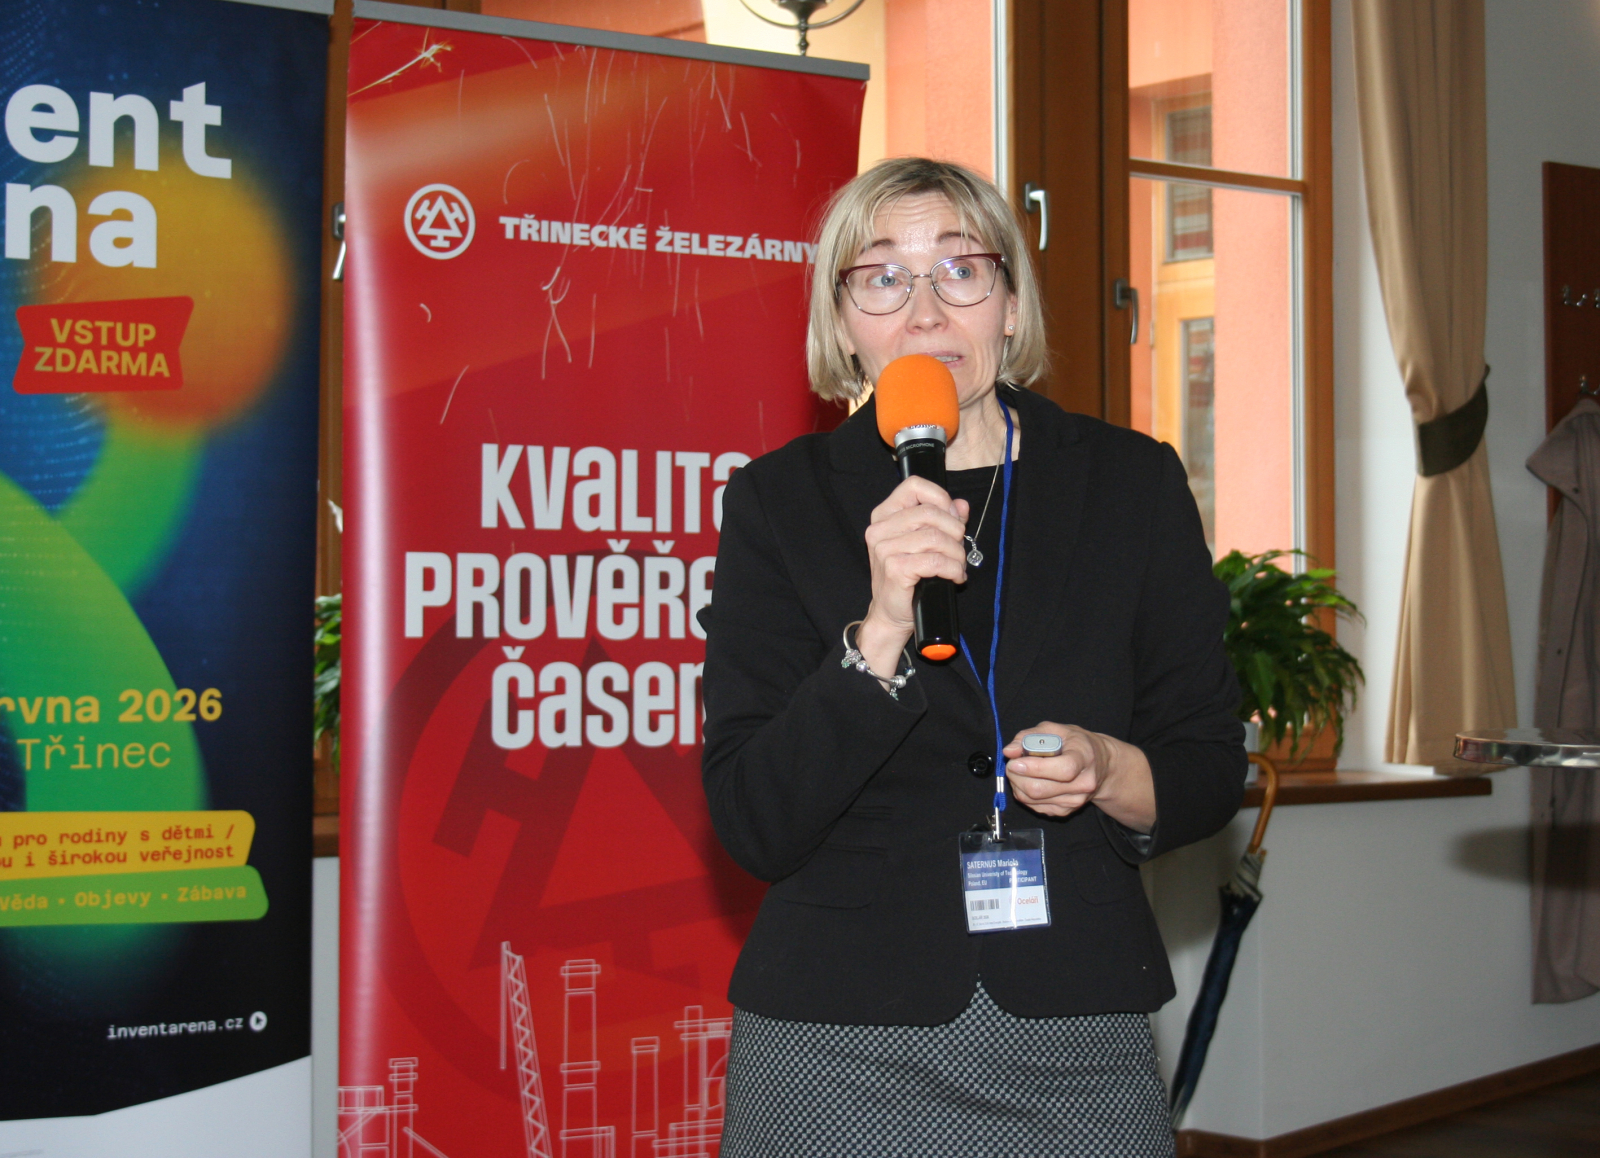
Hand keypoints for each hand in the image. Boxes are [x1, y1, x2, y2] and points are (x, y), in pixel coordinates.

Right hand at [854, 477, 968, 675]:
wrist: (891, 613)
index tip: (953, 518)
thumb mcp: (925, 543)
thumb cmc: (907, 578)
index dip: (941, 497)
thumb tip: (961, 505)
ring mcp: (884, 548)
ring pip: (935, 537)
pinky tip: (954, 577)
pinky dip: (952, 569)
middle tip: (960, 549)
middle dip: (955, 531)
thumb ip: (943, 520)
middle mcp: (880, 529)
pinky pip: (935, 560)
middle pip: (930, 512)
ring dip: (956, 554)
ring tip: (958, 566)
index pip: (914, 486)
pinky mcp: (894, 568)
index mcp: (884, 515)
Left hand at [1003, 723, 1155, 832]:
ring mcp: (1074, 801)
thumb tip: (1009, 751)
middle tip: (1012, 764)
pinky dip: (1023, 794)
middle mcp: (1083, 784)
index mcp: (1084, 759)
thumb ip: (1029, 737)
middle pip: (1040, 789)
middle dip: (1017, 776)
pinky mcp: (1064, 811)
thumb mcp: (1055, 730)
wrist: (1100, 766)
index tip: (1016, 762)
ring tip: (1020, 771)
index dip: (1034, 767)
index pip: (1062, 769)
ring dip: (1017, 784)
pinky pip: (1033, 806)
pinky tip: (1028, 781)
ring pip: (1032, 799)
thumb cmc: (1076, 744)